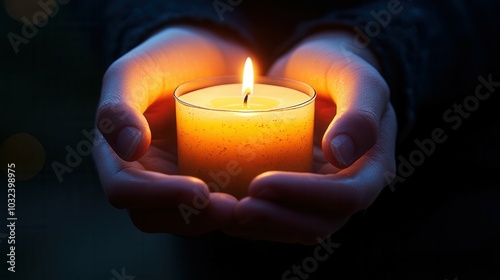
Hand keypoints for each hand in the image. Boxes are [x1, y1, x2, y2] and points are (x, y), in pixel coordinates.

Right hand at [92, 26, 249, 234]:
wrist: (208, 54)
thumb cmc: (167, 59)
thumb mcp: (136, 71)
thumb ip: (118, 105)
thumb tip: (130, 150)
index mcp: (117, 154)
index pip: (125, 190)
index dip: (159, 197)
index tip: (200, 191)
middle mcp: (145, 175)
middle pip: (156, 216)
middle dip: (192, 218)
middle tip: (233, 208)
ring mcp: (177, 180)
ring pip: (187, 219)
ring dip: (213, 221)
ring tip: (247, 208)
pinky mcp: (208, 179)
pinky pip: (215, 206)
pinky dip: (232, 210)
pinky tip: (259, 202)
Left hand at [222, 31, 396, 243]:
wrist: (313, 70)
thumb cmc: (336, 68)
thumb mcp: (354, 76)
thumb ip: (359, 111)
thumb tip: (340, 155)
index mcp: (372, 165)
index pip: (347, 195)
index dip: (306, 195)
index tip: (260, 183)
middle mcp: (348, 187)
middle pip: (319, 223)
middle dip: (278, 221)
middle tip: (237, 209)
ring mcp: (319, 192)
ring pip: (296, 227)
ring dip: (262, 228)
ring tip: (225, 215)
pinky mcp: (295, 190)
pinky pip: (278, 214)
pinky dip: (253, 220)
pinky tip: (224, 210)